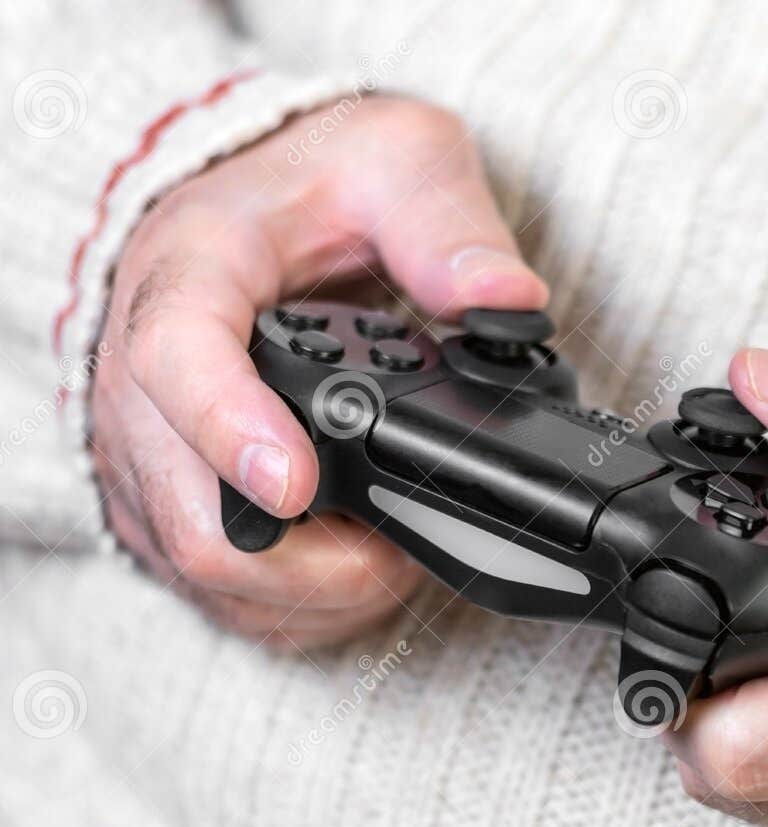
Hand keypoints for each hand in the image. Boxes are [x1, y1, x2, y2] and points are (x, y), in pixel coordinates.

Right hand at [88, 96, 546, 646]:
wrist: (260, 221)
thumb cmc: (319, 191)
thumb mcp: (397, 161)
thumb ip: (446, 223)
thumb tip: (506, 299)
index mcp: (189, 276)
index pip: (177, 361)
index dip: (232, 432)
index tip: (302, 482)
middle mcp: (143, 379)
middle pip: (194, 516)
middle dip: (317, 561)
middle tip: (408, 542)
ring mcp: (153, 458)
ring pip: (212, 576)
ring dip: (320, 592)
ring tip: (398, 547)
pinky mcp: (172, 512)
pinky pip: (224, 596)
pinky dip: (305, 606)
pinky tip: (364, 565)